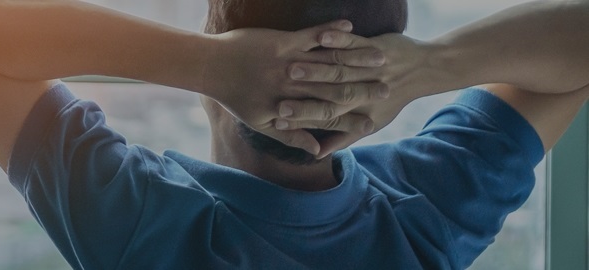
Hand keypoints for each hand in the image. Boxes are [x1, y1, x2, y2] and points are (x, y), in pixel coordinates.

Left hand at [201, 20, 389, 154]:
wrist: (210, 66)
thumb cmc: (235, 96)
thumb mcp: (262, 123)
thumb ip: (291, 138)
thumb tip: (316, 153)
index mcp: (289, 109)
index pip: (326, 118)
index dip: (351, 120)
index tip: (374, 121)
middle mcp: (291, 89)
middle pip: (334, 91)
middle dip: (363, 90)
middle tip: (388, 88)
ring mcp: (287, 64)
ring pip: (328, 64)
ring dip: (355, 60)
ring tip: (381, 58)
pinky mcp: (282, 43)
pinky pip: (311, 36)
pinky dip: (330, 32)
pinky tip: (349, 27)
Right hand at [277, 32, 435, 157]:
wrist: (424, 70)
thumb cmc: (391, 99)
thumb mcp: (371, 121)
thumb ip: (341, 137)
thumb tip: (318, 154)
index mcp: (359, 110)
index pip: (326, 118)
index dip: (302, 120)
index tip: (278, 121)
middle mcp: (364, 91)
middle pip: (329, 95)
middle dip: (302, 97)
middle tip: (278, 100)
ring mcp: (369, 67)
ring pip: (338, 69)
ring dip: (314, 68)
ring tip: (291, 67)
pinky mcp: (374, 46)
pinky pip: (353, 41)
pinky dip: (338, 37)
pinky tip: (321, 36)